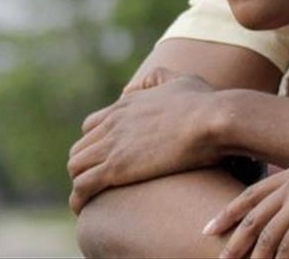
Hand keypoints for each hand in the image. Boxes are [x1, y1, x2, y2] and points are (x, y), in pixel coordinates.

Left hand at [67, 70, 223, 213]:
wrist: (212, 119)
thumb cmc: (207, 103)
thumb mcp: (181, 80)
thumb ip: (159, 79)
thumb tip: (135, 88)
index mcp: (127, 105)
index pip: (93, 125)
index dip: (96, 144)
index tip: (106, 161)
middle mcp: (114, 122)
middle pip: (80, 147)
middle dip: (85, 167)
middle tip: (98, 186)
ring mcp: (113, 144)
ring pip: (75, 166)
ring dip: (80, 183)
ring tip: (90, 201)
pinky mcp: (117, 167)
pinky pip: (83, 186)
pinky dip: (79, 199)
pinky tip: (83, 209)